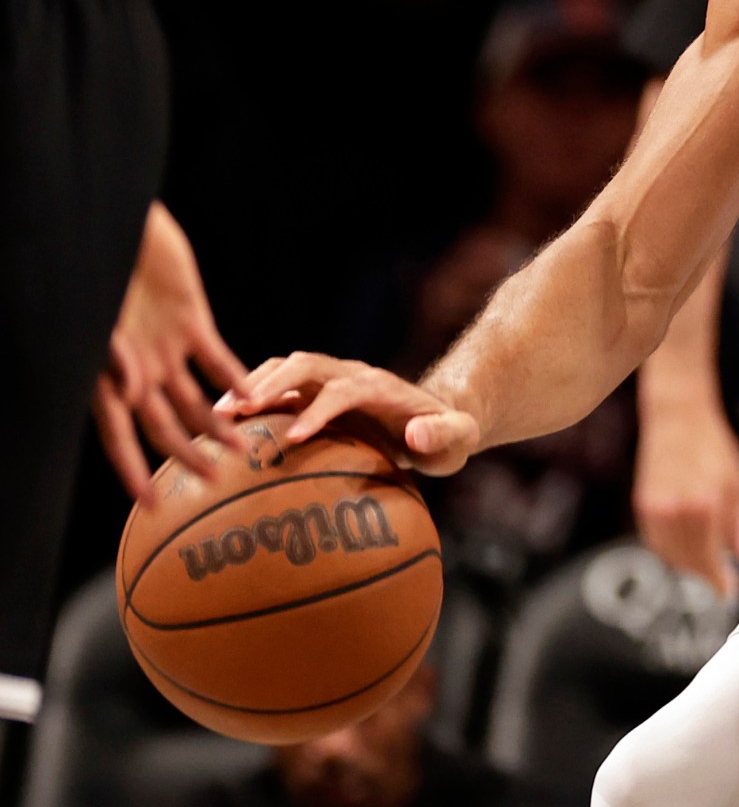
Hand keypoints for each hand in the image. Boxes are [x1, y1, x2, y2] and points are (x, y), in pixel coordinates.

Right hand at [95, 204, 250, 504]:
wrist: (119, 227)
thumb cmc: (95, 271)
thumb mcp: (96, 317)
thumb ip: (113, 357)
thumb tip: (133, 397)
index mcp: (106, 375)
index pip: (118, 435)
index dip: (132, 470)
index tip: (150, 504)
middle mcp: (138, 368)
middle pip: (165, 424)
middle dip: (188, 454)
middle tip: (215, 482)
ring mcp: (166, 346)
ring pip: (196, 397)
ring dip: (219, 424)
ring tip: (245, 451)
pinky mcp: (192, 320)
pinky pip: (217, 358)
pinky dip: (237, 379)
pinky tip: (256, 400)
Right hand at [215, 351, 484, 475]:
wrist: (435, 420)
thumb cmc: (448, 436)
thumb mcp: (457, 439)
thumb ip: (444, 435)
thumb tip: (416, 436)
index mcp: (381, 385)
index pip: (344, 390)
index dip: (319, 410)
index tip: (295, 438)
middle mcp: (348, 374)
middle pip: (303, 366)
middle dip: (268, 385)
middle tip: (232, 415)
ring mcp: (326, 380)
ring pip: (280, 371)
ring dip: (248, 388)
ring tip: (213, 419)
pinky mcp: (310, 392)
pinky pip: (273, 389)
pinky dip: (246, 400)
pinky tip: (217, 429)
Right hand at [632, 374, 738, 600]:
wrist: (677, 418)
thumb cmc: (714, 448)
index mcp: (706, 508)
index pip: (709, 561)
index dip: (719, 582)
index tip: (728, 593)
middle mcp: (677, 513)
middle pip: (688, 563)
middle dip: (705, 575)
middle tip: (721, 578)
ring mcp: (656, 510)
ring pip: (669, 556)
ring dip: (688, 565)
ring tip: (706, 563)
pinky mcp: (642, 505)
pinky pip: (655, 542)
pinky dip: (670, 551)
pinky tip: (685, 547)